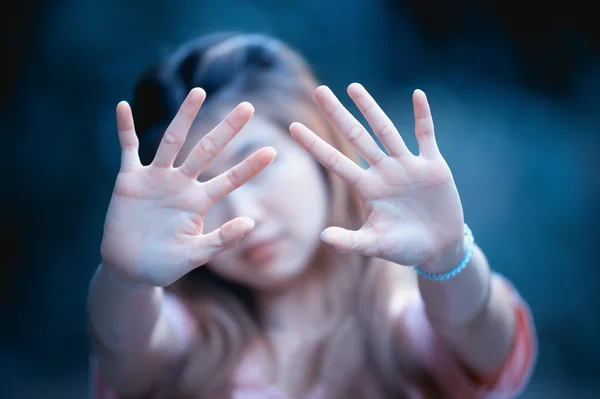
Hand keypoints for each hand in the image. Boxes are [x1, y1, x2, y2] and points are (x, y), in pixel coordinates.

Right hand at [101, 88, 275, 285]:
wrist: (129, 268)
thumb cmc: (166, 264)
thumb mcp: (196, 255)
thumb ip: (221, 241)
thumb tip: (250, 223)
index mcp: (199, 201)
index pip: (231, 180)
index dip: (250, 167)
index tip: (273, 151)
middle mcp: (181, 184)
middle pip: (207, 150)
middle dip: (227, 129)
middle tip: (248, 106)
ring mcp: (156, 179)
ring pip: (172, 141)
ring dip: (184, 116)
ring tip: (199, 92)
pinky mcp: (129, 180)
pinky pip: (128, 149)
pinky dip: (124, 129)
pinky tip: (122, 107)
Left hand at [290, 84, 464, 271]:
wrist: (439, 248)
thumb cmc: (404, 248)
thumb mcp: (377, 245)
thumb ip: (352, 241)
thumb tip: (324, 237)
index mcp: (367, 188)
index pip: (335, 161)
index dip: (315, 144)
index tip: (292, 126)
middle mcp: (383, 172)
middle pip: (357, 137)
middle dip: (338, 115)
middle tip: (319, 90)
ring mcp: (407, 166)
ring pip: (386, 131)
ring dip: (371, 109)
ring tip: (353, 87)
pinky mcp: (433, 166)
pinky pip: (426, 135)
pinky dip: (423, 116)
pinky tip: (417, 94)